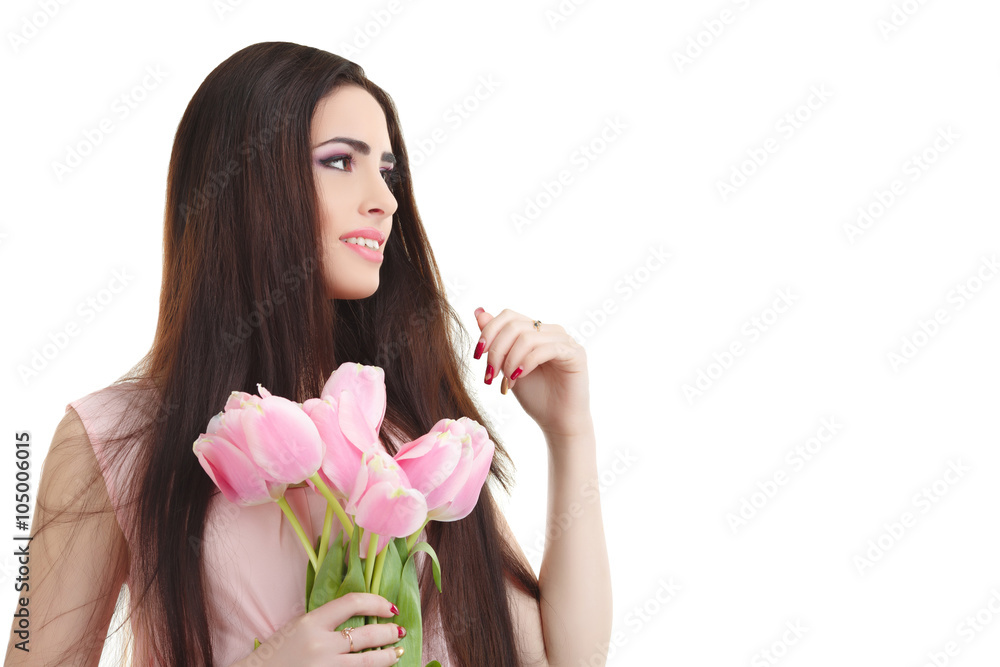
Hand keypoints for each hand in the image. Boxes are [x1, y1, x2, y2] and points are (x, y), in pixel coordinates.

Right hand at [231, 593, 404, 665]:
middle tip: (399, 631)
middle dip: (389, 632)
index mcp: (311, 622)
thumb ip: (325, 621)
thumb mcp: (297, 627)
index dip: (376, 602)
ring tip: (398, 652)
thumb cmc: (277, 652)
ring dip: (387, 656)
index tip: (390, 607)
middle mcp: (320, 644)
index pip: (352, 603)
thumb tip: (359, 615)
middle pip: (366, 634)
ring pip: (367, 661)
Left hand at [473, 307, 591, 438]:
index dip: (488, 331)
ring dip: (510, 360)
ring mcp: (565, 341)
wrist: (558, 422)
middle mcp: (551, 331)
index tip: (477, 355)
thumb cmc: (535, 396)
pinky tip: (519, 377)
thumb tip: (478, 311)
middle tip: (490, 375)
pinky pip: (546, 349)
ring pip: (528, 337)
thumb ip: (497, 341)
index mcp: (536, 331)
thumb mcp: (507, 366)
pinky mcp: (575, 354)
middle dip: (496, 350)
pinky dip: (526, 363)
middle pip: (515, 325)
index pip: (508, 316)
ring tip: (506, 382)